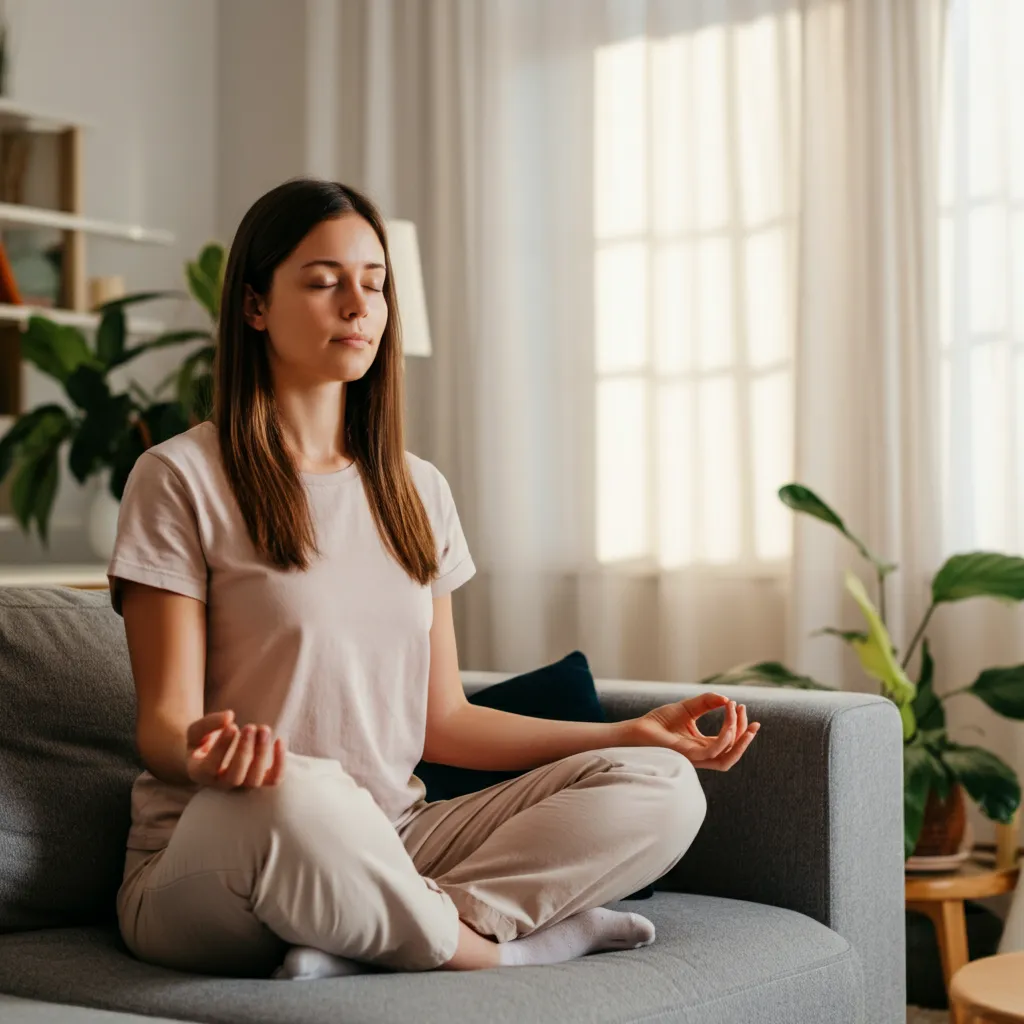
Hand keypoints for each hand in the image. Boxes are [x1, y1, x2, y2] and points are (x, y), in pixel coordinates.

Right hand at [186, 710, 286, 788]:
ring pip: (255, 779)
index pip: (211, 767)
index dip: (222, 747)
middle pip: (235, 777)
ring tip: (263, 729)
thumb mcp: (196, 731)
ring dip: (261, 753)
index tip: (232, 727)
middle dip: (244, 751)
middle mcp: (221, 784)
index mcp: (201, 774)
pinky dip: (280, 763)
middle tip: (249, 727)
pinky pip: (274, 779)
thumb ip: (208, 724)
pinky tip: (279, 740)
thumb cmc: (202, 743)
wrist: (212, 756)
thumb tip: (229, 716)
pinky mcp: (261, 780)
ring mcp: (242, 784)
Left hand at [624, 693, 759, 770]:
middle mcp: (702, 754)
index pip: (729, 742)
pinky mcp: (688, 755)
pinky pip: (713, 752)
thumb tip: (726, 699)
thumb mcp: (688, 707)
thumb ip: (707, 702)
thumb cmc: (660, 721)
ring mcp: (696, 757)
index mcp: (704, 746)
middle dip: (746, 737)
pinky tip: (728, 723)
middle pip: (732, 752)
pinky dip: (725, 738)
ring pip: (727, 757)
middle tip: (752, 720)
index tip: (741, 706)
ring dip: (739, 739)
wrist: (639, 728)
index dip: (740, 727)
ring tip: (743, 720)